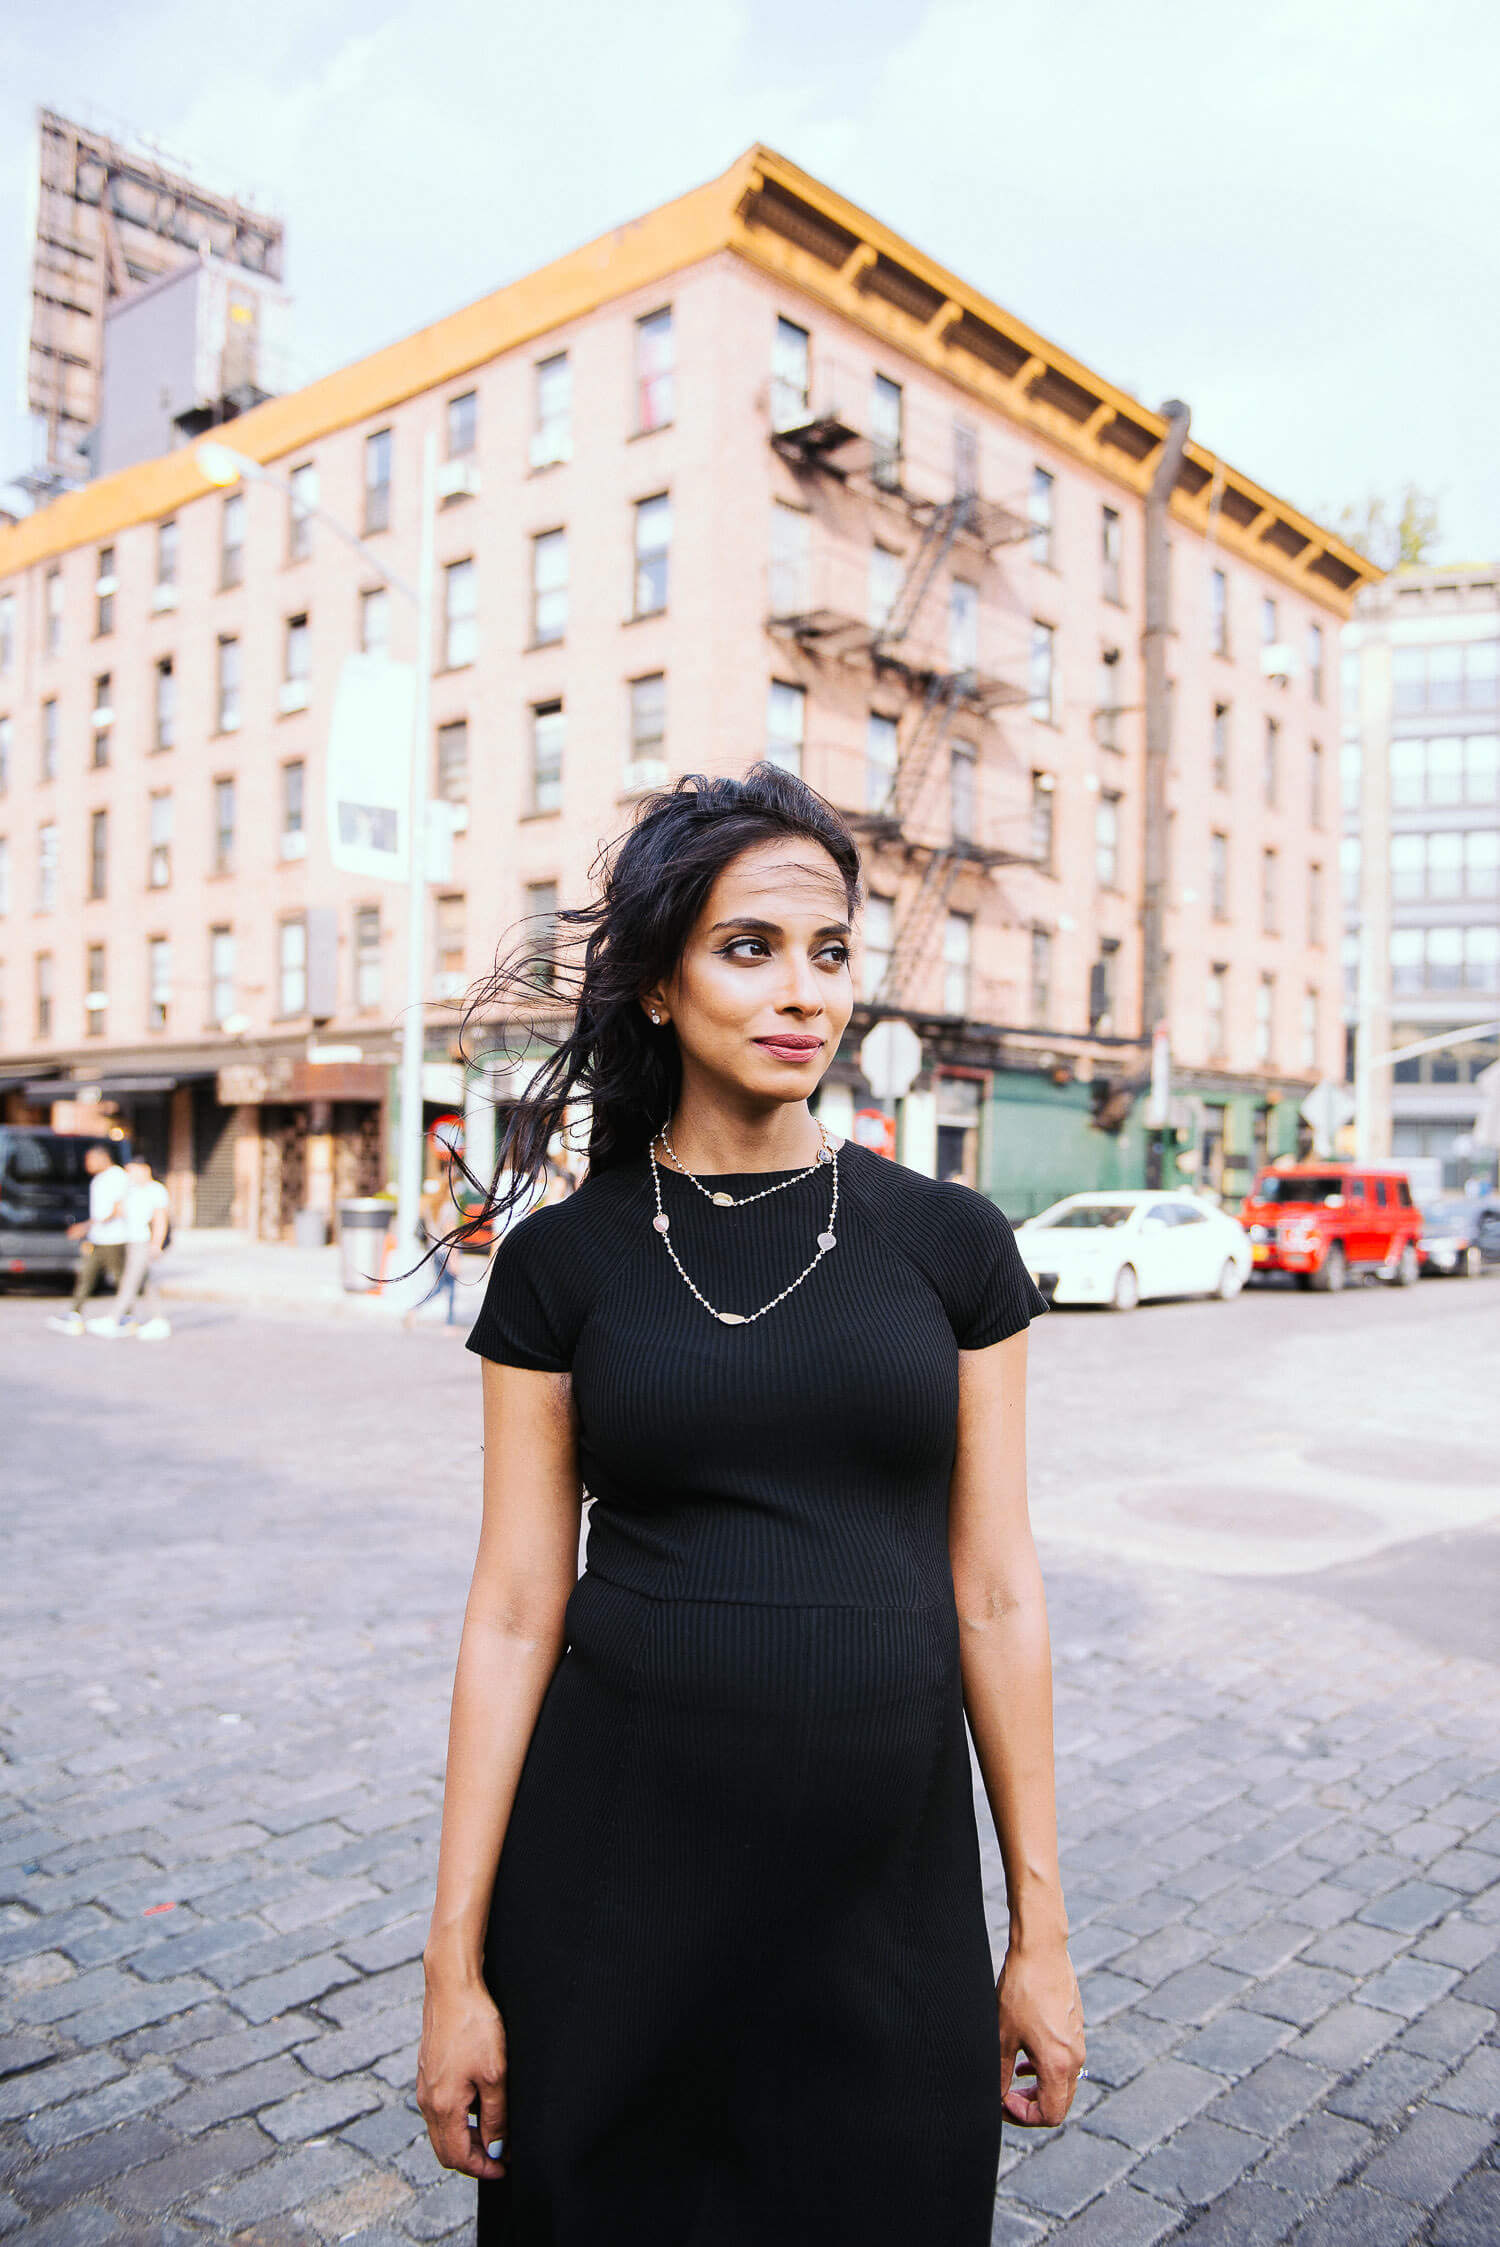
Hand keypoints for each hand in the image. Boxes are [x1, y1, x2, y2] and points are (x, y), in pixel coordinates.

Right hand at [416, 1974, 508, 2180]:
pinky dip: (460, 2117)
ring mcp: (425, 2085)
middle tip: (502, 2156)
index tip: (504, 2169)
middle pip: (446, 2148)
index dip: (482, 2169)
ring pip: (443, 2128)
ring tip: (496, 2130)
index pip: (457, 2157)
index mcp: (442, 2106)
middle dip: (474, 2158)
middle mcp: (427, 2100)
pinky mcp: (428, 2071)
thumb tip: (496, 2148)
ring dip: (468, 2137)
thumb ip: (495, 2115)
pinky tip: (480, 2103)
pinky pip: (441, 2108)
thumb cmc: (474, 2025)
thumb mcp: (495, 2073)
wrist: (451, 1985)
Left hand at [997, 1937, 1084, 2128]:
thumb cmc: (1020, 1990)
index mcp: (1058, 2064)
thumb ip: (1001, 2072)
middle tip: (1004, 2096)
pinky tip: (1026, 2059)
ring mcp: (1078, 2043)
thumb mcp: (1003, 2035)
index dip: (1023, 2116)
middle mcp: (1075, 2058)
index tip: (1002, 2101)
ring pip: (1063, 2084)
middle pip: (1059, 2103)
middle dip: (1030, 2106)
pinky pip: (1065, 2064)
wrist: (1041, 1950)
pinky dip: (1046, 2071)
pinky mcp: (1076, 2029)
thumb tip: (996, 2097)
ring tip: (1013, 2079)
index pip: (1050, 2115)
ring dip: (1038, 2089)